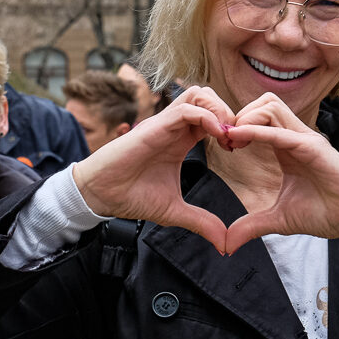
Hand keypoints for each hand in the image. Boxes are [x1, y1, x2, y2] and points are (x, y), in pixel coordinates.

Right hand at [70, 86, 235, 252]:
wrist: (101, 196)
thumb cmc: (132, 197)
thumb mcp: (175, 212)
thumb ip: (201, 222)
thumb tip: (224, 244)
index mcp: (181, 140)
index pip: (212, 117)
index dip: (230, 128)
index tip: (237, 150)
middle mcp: (174, 127)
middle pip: (208, 97)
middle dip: (229, 113)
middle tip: (236, 141)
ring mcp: (164, 124)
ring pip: (199, 94)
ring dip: (219, 111)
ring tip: (227, 137)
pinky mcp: (155, 127)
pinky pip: (186, 108)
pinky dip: (206, 117)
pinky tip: (216, 137)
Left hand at [222, 93, 338, 254]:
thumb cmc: (325, 214)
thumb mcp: (279, 220)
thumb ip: (252, 226)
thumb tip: (228, 243)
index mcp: (286, 147)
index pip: (259, 118)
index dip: (237, 126)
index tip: (224, 146)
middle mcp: (295, 137)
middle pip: (263, 103)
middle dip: (239, 115)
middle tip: (225, 140)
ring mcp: (305, 140)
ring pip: (271, 106)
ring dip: (247, 118)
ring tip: (233, 140)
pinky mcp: (314, 149)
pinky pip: (281, 133)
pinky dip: (258, 132)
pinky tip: (239, 139)